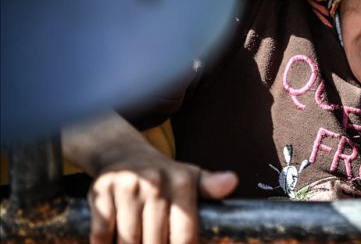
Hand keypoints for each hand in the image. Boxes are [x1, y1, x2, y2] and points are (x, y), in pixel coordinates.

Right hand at [61, 112, 237, 243]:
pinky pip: (101, 233)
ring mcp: (127, 186)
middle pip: (155, 241)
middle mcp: (155, 183)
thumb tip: (232, 181)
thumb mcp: (191, 178)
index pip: (185, 234)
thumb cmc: (164, 175)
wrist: (123, 152)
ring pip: (128, 241)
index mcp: (182, 181)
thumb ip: (210, 187)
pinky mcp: (101, 191)